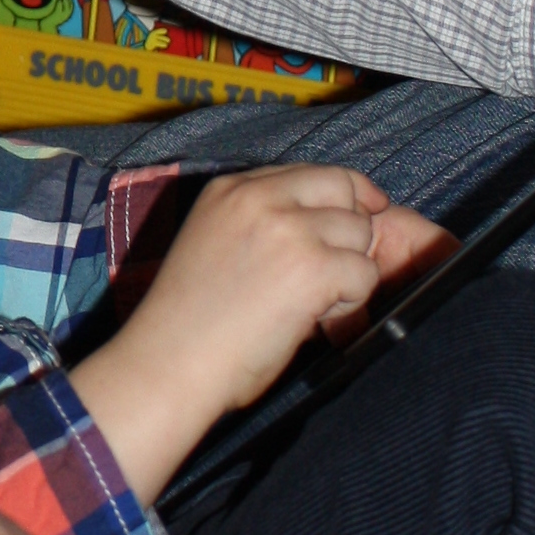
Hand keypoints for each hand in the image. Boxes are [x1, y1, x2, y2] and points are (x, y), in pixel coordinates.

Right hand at [69, 166, 445, 503]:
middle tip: (336, 270)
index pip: (309, 172)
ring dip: (349, 271)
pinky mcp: (312, 267)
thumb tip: (327, 228)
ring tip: (311, 303)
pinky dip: (350, 302)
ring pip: (360, 232)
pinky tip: (314, 319)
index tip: (354, 217)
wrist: (169, 362)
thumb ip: (262, 222)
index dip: (338, 198)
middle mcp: (259, 197)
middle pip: (344, 187)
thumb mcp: (213, 242)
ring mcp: (288, 229)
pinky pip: (364, 274)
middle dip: (352, 228)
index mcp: (229, 188)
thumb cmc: (187, 322)